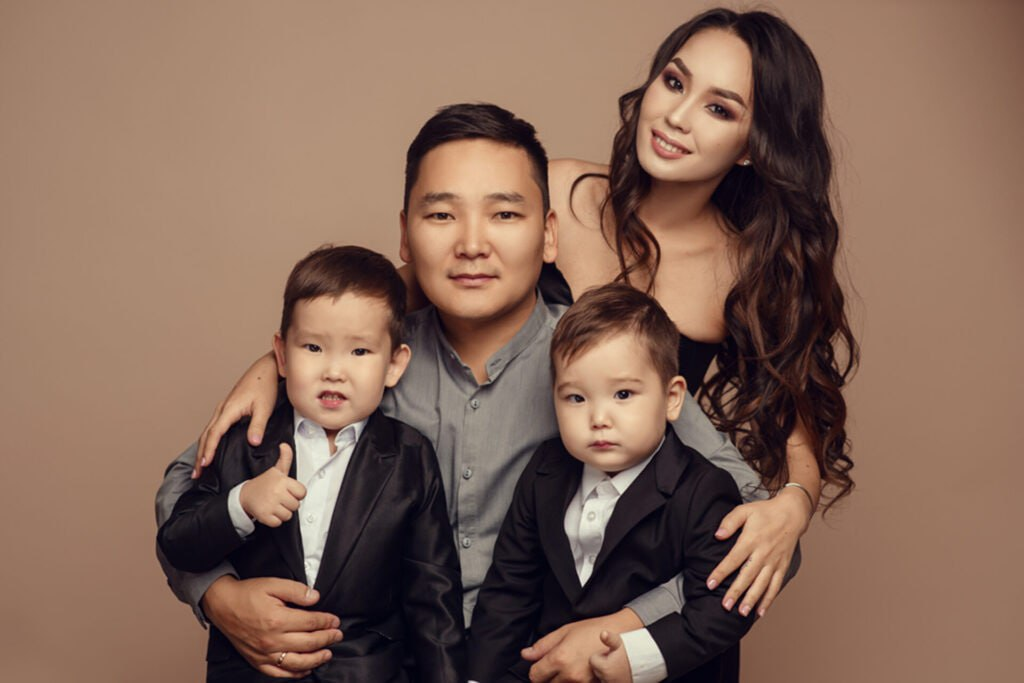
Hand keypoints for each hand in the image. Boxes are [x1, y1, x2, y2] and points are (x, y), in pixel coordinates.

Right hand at [194, 352, 278, 477]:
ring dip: (203, 448)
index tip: (204, 464)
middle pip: (206, 435)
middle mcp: (222, 409)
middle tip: (196, 473)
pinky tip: (210, 448)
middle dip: (200, 454)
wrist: (265, 370)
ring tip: (199, 465)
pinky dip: (209, 440)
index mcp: (229, 409)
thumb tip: (252, 442)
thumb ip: (258, 426)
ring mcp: (223, 409)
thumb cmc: (265, 386)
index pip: (215, 433)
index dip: (209, 450)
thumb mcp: (264, 408)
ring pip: (208, 431)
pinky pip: (213, 427)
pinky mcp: (227, 409)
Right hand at [201, 575, 343, 677]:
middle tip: (337, 635)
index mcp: (277, 619)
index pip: (311, 623)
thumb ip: (296, 590)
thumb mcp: (273, 584)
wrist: (222, 604)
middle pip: (308, 643)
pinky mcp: (256, 661)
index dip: (326, 622)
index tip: (335, 621)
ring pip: (297, 662)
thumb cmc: (247, 594)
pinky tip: (306, 668)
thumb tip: (315, 598)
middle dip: (327, 639)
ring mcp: (264, 653)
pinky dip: (295, 673)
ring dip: (316, 659)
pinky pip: (279, 672)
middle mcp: (272, 640)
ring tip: (328, 653)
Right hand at [240, 444, 305, 526]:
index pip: (302, 493)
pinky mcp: (264, 516)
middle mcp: (277, 492)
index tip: (289, 491)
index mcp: (282, 481)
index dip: (296, 493)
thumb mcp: (276, 470)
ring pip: (288, 515)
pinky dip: (274, 520)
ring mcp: (270, 504)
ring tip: (275, 504)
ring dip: (282, 512)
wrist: (245, 495)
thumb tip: (285, 445)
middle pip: (296, 505)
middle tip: (280, 498)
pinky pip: (278, 523)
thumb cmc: (264, 483)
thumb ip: (285, 458)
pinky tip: (270, 511)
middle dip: (289, 503)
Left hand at [521, 608, 641, 681]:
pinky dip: (573, 681)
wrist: (618, 635)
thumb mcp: (564, 632)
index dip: (536, 670)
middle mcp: (569, 675)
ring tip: (569, 666)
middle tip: (556, 664)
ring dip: (560, 680)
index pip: (535, 676)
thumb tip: (526, 654)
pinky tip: (578, 670)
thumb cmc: (591, 631)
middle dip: (547, 676)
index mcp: (559, 659)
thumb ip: (542, 646)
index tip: (540, 664)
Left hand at [589, 631, 630, 682]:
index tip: (611, 654)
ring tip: (619, 666)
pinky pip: (608, 681)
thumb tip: (602, 633)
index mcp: (605, 668)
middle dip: (603, 664)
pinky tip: (620, 673)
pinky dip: (612, 678)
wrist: (647, 664)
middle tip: (616, 660)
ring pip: (602, 676)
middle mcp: (607, 679)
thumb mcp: (620, 643)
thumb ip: (610, 639)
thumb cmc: (633, 653)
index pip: (592, 660)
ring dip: (607, 672)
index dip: (601, 655)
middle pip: (596, 669)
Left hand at [705, 489, 810, 616]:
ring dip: (752, 600)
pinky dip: (768, 600)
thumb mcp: (744, 510)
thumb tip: (717, 535)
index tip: (709, 584)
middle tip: (725, 606)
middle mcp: (763, 554)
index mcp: (751, 540)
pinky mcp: (783, 567)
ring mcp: (774, 562)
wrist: (792, 513)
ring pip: (762, 584)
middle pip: (747, 576)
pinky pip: (775, 586)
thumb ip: (729, 522)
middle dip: (736, 592)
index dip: (721, 572)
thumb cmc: (765, 512)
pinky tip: (760, 612)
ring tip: (741, 613)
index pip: (733, 559)